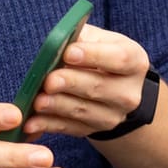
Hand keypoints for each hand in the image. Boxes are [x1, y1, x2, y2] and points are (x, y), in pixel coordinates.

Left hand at [25, 23, 151, 139]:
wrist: (115, 89)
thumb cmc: (102, 55)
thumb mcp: (100, 40)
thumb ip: (81, 38)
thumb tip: (57, 42)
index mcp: (134, 62)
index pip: (118, 59)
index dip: (93, 56)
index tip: (69, 53)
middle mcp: (128, 92)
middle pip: (98, 87)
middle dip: (71, 83)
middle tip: (49, 80)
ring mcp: (113, 115)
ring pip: (83, 111)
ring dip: (58, 106)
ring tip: (38, 101)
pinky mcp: (94, 130)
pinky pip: (70, 128)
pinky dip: (49, 125)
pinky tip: (32, 122)